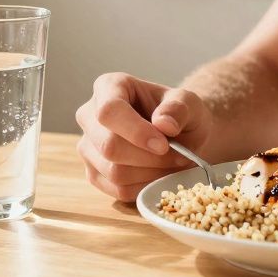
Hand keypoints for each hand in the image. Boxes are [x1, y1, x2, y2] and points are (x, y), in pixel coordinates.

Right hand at [75, 72, 212, 201]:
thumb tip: (163, 123)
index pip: (109, 111)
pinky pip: (118, 190)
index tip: (163, 144)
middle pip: (109, 146)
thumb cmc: (180, 114)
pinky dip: (146, 186)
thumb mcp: (189, 103)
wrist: (182, 135)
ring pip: (114, 172)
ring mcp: (88, 146)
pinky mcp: (94, 173)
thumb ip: (179, 108)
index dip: (135, 131)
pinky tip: (160, 174)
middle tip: (179, 156)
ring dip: (152, 173)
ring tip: (173, 163)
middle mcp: (90, 115)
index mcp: (109, 87)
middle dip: (150, 157)